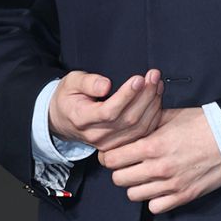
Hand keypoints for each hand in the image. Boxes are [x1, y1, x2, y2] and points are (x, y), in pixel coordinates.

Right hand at [48, 68, 164, 150]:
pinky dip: (153, 115)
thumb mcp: (71, 82)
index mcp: (82, 118)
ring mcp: (109, 143)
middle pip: (128, 119)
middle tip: (154, 75)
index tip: (139, 79)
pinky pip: (142, 133)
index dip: (126, 96)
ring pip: (138, 128)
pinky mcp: (120, 144)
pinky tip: (156, 98)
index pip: (109, 111)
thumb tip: (106, 85)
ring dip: (152, 104)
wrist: (64, 120)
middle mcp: (96, 135)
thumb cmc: (69, 98)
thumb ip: (88, 82)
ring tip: (157, 83)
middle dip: (145, 95)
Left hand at [98, 106, 220, 213]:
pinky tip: (158, 187)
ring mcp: (170, 185)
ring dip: (135, 185)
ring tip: (143, 175)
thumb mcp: (170, 115)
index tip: (112, 154)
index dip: (109, 156)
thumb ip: (147, 121)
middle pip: (119, 179)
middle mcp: (158, 168)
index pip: (113, 159)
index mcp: (153, 145)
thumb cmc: (202, 124)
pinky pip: (154, 208)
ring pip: (133, 195)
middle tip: (126, 164)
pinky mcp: (183, 197)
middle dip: (119, 171)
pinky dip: (153, 199)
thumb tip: (128, 122)